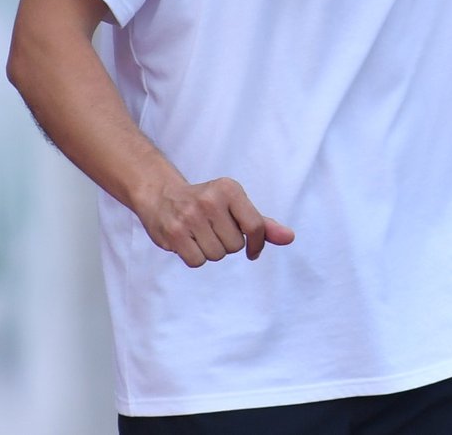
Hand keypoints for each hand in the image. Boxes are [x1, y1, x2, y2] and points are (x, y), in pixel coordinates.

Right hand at [136, 176, 294, 267]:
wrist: (162, 196)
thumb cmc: (206, 203)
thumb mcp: (235, 206)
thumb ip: (262, 224)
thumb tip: (289, 238)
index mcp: (230, 189)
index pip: (255, 226)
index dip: (256, 244)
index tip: (252, 249)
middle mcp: (210, 200)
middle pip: (235, 245)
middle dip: (227, 244)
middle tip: (213, 230)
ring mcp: (190, 216)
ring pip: (217, 255)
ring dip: (211, 251)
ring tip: (200, 234)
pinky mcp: (174, 232)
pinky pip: (198, 262)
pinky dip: (195, 257)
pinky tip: (188, 241)